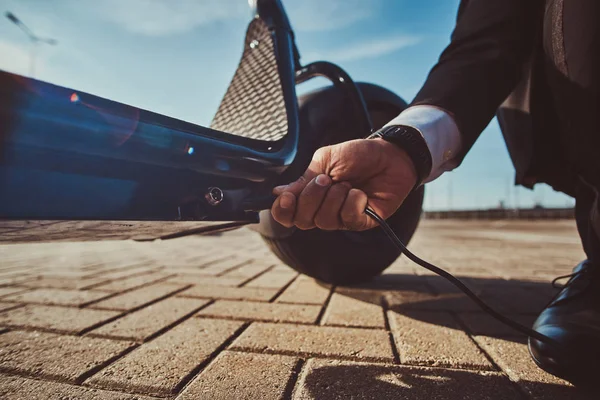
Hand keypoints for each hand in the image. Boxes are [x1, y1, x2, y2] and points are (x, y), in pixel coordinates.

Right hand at [271, 138, 417, 230]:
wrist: (390, 154)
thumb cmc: (358, 155)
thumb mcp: (326, 159)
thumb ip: (303, 178)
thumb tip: (278, 192)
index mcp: (310, 195)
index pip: (287, 214)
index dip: (282, 210)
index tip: (288, 197)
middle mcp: (324, 209)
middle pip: (303, 221)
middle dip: (312, 198)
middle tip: (327, 179)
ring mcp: (342, 217)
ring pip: (325, 222)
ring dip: (334, 198)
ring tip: (348, 183)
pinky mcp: (362, 221)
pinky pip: (348, 220)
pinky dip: (352, 203)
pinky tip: (360, 193)